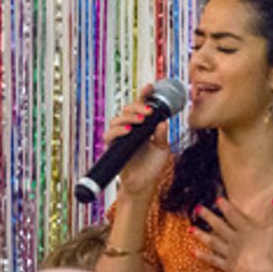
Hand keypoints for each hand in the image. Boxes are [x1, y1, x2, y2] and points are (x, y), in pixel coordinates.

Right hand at [102, 83, 172, 197]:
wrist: (143, 185)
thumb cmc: (153, 167)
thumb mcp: (162, 150)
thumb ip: (161, 136)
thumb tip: (162, 122)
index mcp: (143, 126)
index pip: (142, 107)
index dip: (145, 95)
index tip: (151, 86)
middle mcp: (131, 129)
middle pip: (128, 109)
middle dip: (138, 106)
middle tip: (149, 111)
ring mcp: (120, 137)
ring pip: (118, 119)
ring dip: (129, 117)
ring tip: (141, 120)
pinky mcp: (113, 147)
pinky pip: (110, 135)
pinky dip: (118, 131)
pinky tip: (129, 131)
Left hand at [191, 196, 272, 271]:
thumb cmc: (269, 251)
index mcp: (246, 230)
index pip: (233, 215)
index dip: (225, 206)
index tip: (216, 199)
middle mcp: (235, 239)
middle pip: (219, 226)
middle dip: (208, 217)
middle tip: (197, 209)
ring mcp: (229, 253)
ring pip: (213, 242)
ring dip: (201, 235)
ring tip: (190, 228)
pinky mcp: (228, 267)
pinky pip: (213, 260)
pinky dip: (203, 256)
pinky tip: (193, 252)